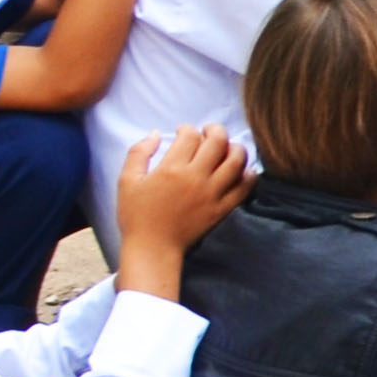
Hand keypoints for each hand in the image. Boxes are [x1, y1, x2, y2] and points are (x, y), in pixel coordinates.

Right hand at [114, 126, 253, 263]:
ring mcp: (212, 193)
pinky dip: (249, 174)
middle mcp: (195, 178)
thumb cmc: (136, 215)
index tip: (183, 132)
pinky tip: (243, 169)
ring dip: (234, 147)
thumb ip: (139, 153)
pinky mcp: (223, 208)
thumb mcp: (127, 181)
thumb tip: (155, 133)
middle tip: (209, 131)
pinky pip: (245, 187)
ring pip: (236, 160)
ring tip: (226, 147)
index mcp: (171, 169)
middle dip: (215, 129)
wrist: (153, 248)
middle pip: (218, 141)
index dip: (188, 129)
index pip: (191, 136)